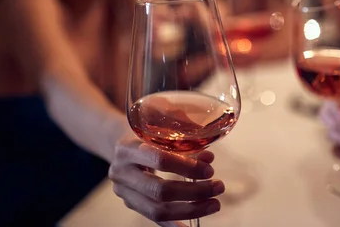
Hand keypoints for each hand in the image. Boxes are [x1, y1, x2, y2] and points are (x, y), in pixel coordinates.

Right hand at [109, 136, 224, 225]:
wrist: (121, 144)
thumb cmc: (146, 131)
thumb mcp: (160, 124)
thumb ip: (184, 138)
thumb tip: (209, 159)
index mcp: (128, 148)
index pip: (160, 160)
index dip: (187, 167)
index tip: (210, 170)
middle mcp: (121, 172)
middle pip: (159, 190)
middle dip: (193, 192)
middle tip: (218, 187)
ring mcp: (124, 192)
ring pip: (156, 210)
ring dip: (190, 210)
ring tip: (214, 205)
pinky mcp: (130, 203)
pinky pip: (153, 218)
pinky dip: (174, 224)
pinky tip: (191, 226)